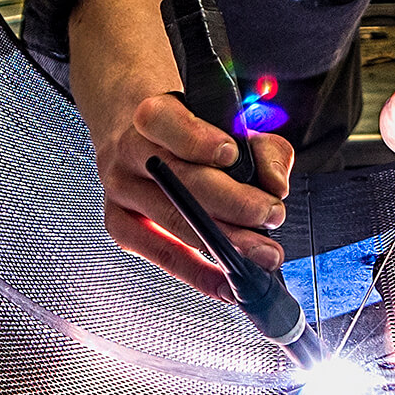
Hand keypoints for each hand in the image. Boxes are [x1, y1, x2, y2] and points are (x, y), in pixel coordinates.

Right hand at [93, 91, 293, 300]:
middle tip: (271, 215)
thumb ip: (262, 148)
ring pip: (173, 219)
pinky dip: (196, 272)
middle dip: (233, 202)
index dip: (197, 140)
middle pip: (178, 179)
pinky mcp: (119, 223)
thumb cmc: (190, 126)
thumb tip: (275, 186)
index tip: (231, 154)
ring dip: (225, 242)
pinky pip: (159, 253)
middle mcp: (128, 151)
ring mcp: (120, 189)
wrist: (134, 127)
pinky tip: (226, 281)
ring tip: (263, 252)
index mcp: (151, 114)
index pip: (165, 122)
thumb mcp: (230, 120)